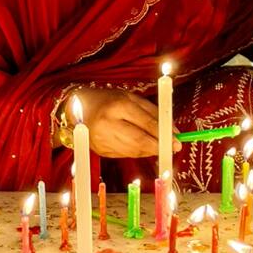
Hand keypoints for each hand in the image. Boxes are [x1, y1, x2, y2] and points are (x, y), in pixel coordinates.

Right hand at [64, 89, 181, 158]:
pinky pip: (124, 154)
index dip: (164, 133)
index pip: (146, 123)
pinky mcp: (100, 151)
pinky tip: (144, 148)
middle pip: (140, 141)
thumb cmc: (108, 99)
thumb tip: (172, 129)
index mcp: (118, 105)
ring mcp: (102, 139)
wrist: (75, 107)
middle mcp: (109, 123)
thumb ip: (152, 112)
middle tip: (172, 148)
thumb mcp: (130, 97)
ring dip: (150, 150)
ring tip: (160, 146)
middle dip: (159, 146)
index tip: (177, 139)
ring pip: (133, 151)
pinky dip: (138, 152)